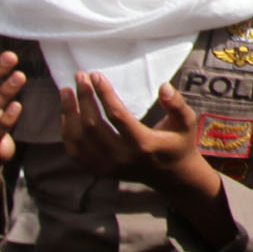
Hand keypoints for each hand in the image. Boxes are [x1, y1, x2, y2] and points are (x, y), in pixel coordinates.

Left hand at [60, 74, 217, 198]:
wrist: (172, 176)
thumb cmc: (178, 143)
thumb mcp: (186, 123)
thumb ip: (177, 104)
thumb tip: (164, 86)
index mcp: (143, 143)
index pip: (116, 115)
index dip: (103, 93)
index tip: (96, 75)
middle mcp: (122, 157)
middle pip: (92, 125)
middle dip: (83, 97)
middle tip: (79, 76)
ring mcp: (109, 166)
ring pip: (78, 139)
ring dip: (69, 113)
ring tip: (66, 92)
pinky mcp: (100, 170)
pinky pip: (76, 152)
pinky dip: (67, 132)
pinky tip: (67, 114)